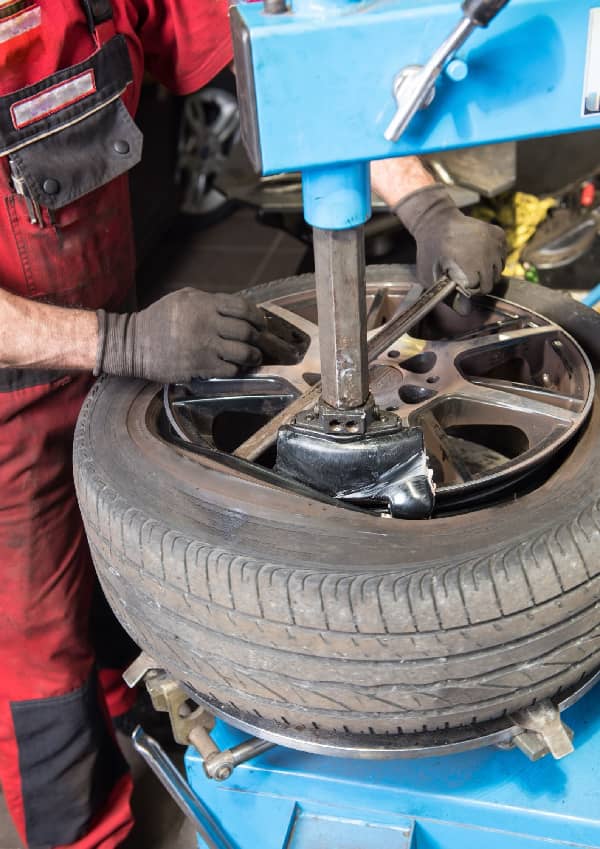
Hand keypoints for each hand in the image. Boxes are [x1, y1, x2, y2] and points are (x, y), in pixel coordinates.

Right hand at [95, 288, 266, 382]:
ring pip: (244, 353)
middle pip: (247, 332)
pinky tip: (235, 366)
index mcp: (204, 304)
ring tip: (253, 356)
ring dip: (253, 356)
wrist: (134, 344)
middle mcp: (207, 324)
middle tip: (259, 341)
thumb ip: (211, 302)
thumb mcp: (183, 298)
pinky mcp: (200, 368)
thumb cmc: (159, 319)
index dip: (257, 317)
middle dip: (258, 338)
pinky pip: (230, 370)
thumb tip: (238, 310)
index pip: (243, 308)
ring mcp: (204, 348)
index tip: (261, 323)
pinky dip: (237, 369)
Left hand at [394, 185, 506, 312]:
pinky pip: (503, 255)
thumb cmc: (430, 251)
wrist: (437, 221)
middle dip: (480, 283)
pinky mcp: (499, 234)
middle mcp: (486, 251)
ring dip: (488, 271)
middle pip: (492, 280)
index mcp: (469, 261)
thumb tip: (467, 312)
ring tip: (472, 265)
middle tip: (467, 277)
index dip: (469, 289)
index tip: (459, 284)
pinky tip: (479, 254)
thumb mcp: (430, 277)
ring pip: (500, 269)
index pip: (480, 288)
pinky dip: (494, 258)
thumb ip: (448, 297)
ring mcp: (494, 241)